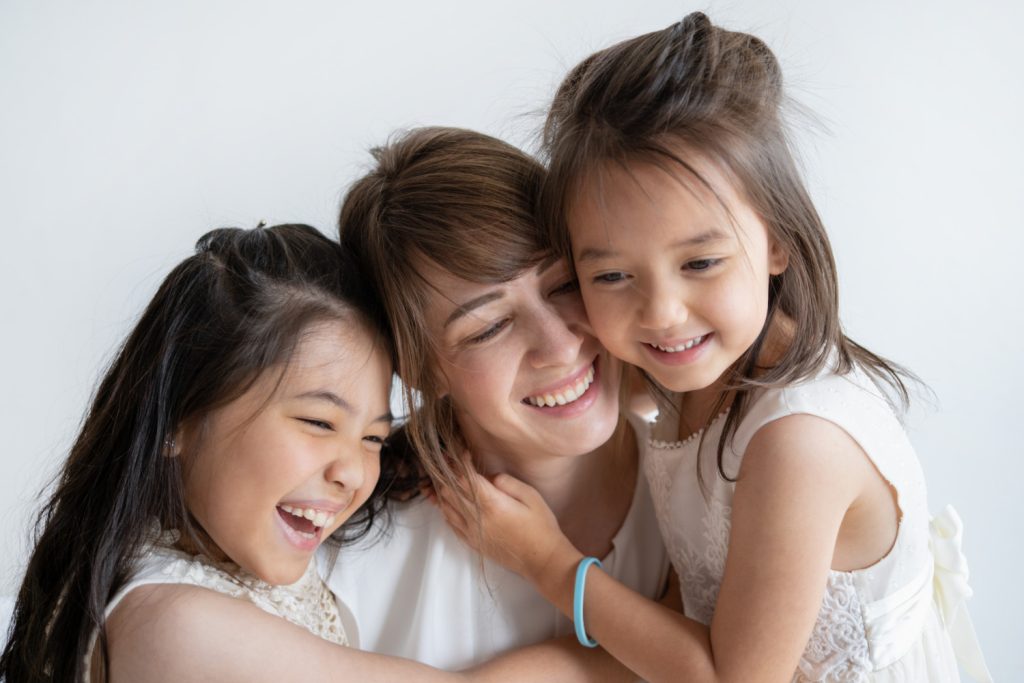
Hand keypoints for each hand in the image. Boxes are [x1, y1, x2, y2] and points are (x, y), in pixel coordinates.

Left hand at [433, 471, 581, 585]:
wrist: (541, 560)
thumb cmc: (541, 526)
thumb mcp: (531, 496)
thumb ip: (507, 482)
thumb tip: (488, 476)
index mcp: (491, 504)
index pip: (465, 477)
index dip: (460, 462)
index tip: (462, 451)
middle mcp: (476, 518)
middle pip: (449, 491)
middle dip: (447, 473)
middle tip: (450, 461)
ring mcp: (471, 532)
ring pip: (446, 507)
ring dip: (443, 490)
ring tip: (446, 478)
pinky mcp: (472, 543)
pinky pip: (451, 523)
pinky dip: (447, 509)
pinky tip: (450, 501)